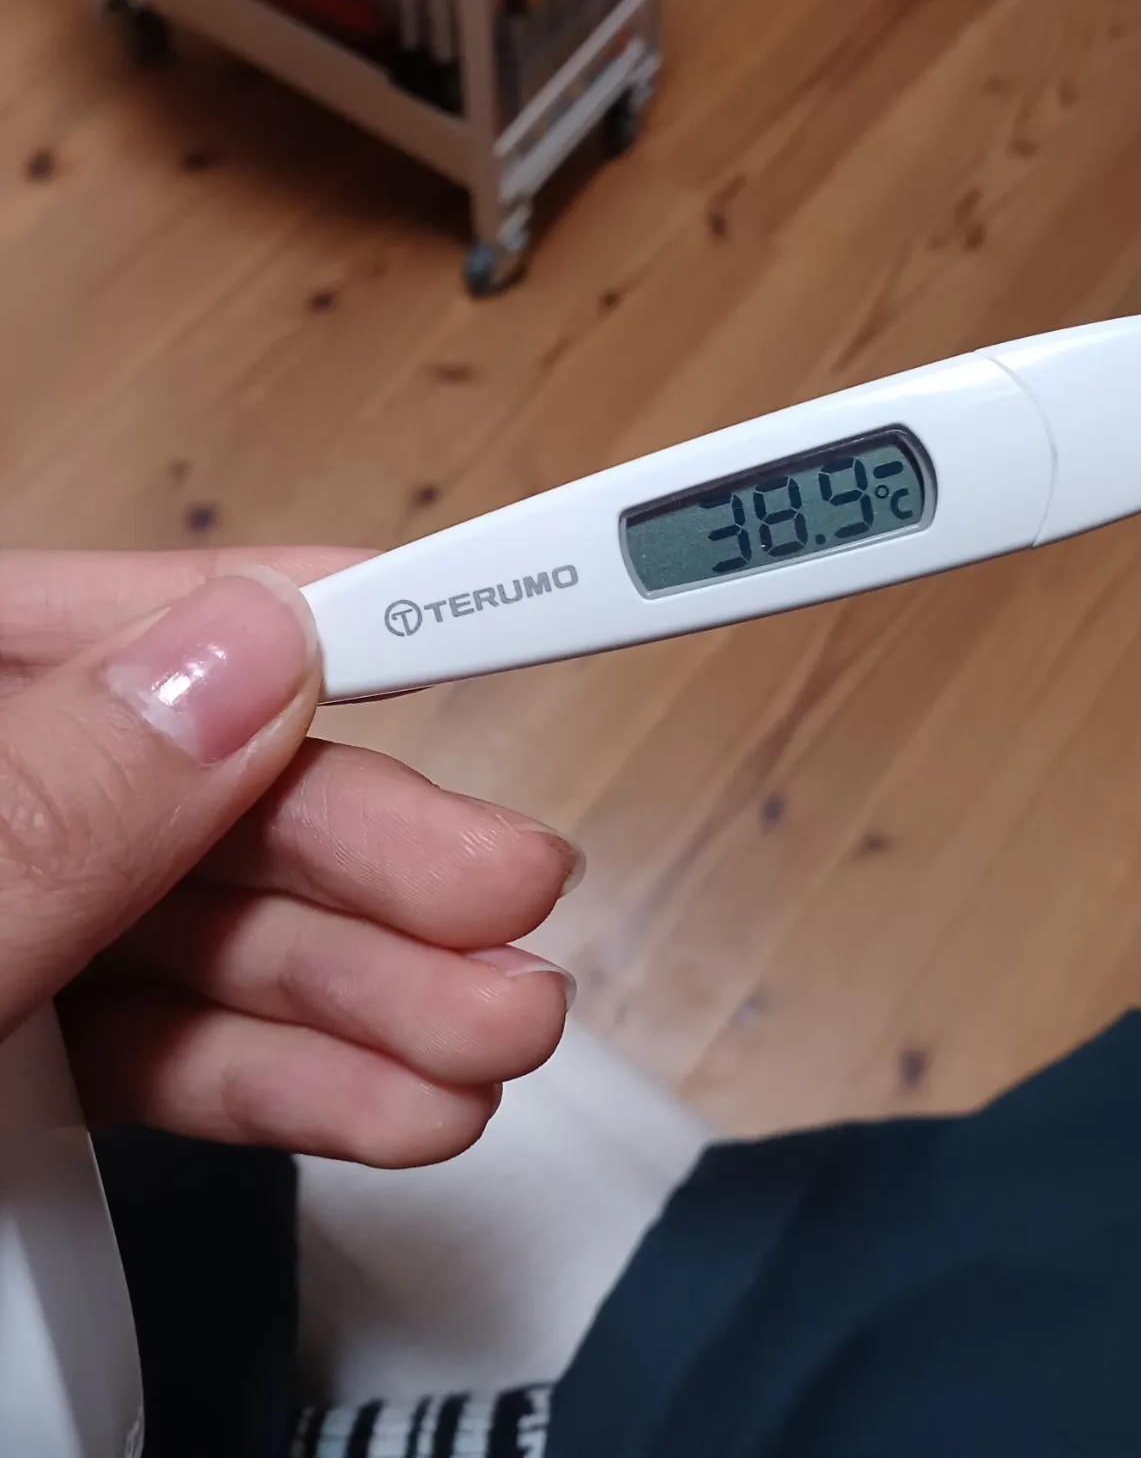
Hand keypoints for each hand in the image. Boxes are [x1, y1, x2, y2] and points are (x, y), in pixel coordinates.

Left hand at [0, 549, 579, 1166]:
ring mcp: (14, 934)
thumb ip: (50, 803)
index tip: (478, 617)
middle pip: (206, 790)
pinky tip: (405, 1098)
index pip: (128, 625)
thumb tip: (245, 653)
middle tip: (516, 886)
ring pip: (214, 933)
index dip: (316, 616)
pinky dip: (295, 1080)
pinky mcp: (22, 1069)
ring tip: (496, 1029)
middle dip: (384, 853)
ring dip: (377, 991)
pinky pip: (172, 1051)